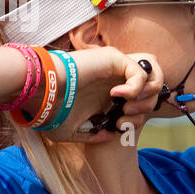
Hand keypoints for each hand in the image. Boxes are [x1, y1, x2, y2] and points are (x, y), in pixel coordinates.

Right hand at [40, 47, 164, 141]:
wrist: (40, 94)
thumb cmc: (51, 109)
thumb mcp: (72, 131)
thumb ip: (93, 134)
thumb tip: (112, 135)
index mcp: (110, 96)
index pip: (142, 103)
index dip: (138, 119)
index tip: (120, 128)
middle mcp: (117, 80)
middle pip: (154, 89)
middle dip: (146, 109)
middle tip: (125, 118)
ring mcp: (117, 68)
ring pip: (153, 77)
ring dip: (145, 98)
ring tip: (125, 108)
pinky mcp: (114, 58)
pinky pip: (140, 71)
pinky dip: (136, 87)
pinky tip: (117, 96)